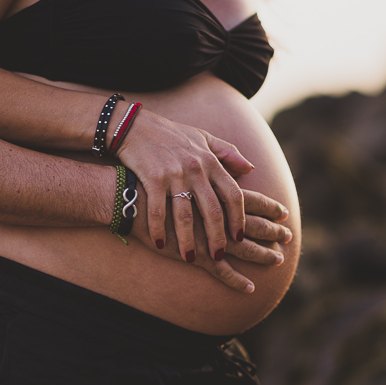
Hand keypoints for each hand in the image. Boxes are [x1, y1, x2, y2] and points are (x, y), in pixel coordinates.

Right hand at [116, 108, 253, 263]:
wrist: (135, 126)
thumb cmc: (171, 135)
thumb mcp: (203, 138)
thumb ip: (227, 153)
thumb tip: (250, 169)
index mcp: (210, 161)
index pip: (233, 195)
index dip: (238, 218)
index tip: (239, 237)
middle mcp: (195, 169)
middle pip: (213, 210)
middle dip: (217, 237)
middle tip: (218, 255)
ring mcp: (174, 174)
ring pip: (185, 216)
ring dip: (188, 240)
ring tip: (190, 258)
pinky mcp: (152, 179)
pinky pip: (158, 211)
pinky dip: (159, 230)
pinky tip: (159, 244)